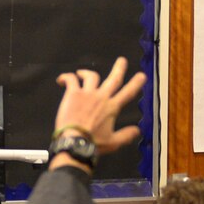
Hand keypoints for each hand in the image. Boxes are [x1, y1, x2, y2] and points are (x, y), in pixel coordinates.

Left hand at [49, 56, 146, 170]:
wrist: (75, 142)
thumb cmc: (94, 143)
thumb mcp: (113, 142)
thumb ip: (126, 135)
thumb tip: (138, 131)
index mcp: (112, 108)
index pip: (128, 93)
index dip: (136, 83)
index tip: (142, 75)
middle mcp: (101, 97)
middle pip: (113, 78)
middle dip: (119, 68)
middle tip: (122, 60)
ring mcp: (87, 93)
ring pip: (91, 76)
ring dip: (87, 73)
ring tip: (82, 73)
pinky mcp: (73, 93)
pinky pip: (71, 79)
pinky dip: (66, 77)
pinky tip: (61, 80)